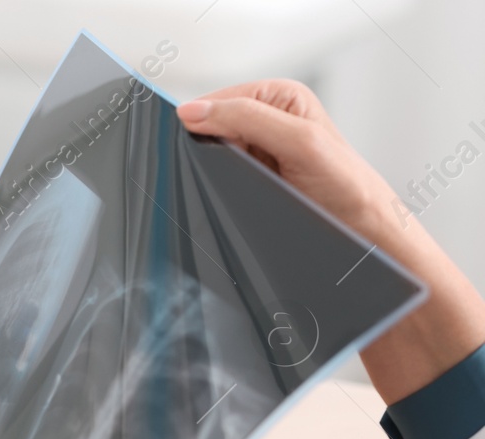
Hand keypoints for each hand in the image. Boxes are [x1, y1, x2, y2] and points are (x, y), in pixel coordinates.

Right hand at [177, 82, 399, 245]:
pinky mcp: (253, 175)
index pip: (217, 99)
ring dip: (213, 168)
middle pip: (212, 126)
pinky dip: (218, 184)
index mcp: (280, 96)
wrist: (360, 228)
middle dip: (207, 147)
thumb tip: (193, 111)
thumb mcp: (299, 141)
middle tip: (228, 168)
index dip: (201, 121)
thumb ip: (247, 118)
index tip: (197, 145)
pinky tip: (236, 190)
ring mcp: (259, 148)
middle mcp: (268, 118)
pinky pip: (220, 174)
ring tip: (239, 181)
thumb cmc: (345, 185)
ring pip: (212, 152)